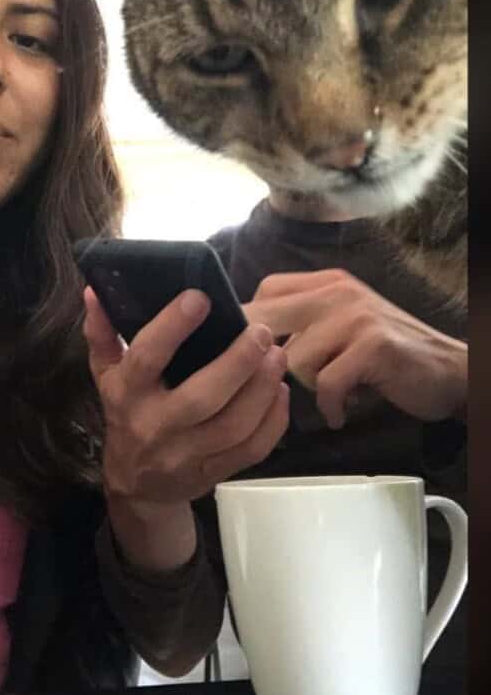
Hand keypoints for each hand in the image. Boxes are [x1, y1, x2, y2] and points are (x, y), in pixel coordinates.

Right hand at [82, 286, 288, 571]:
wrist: (136, 486)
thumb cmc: (125, 414)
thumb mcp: (105, 375)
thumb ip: (101, 333)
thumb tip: (94, 290)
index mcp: (127, 394)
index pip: (147, 357)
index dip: (173, 327)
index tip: (200, 297)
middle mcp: (156, 425)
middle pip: (202, 397)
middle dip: (238, 362)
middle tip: (261, 332)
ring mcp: (187, 454)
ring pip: (234, 426)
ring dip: (262, 389)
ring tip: (277, 355)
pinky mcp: (215, 471)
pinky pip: (252, 449)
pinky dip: (273, 419)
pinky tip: (280, 390)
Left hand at [244, 269, 466, 428]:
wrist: (448, 369)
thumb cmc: (385, 354)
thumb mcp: (341, 323)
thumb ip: (302, 322)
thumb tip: (246, 341)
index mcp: (326, 282)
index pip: (266, 290)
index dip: (251, 324)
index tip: (253, 354)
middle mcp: (337, 291)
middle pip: (267, 319)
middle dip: (260, 358)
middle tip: (267, 383)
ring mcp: (355, 315)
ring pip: (294, 359)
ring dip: (309, 386)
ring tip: (333, 392)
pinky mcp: (372, 345)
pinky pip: (326, 383)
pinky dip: (331, 406)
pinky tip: (341, 412)